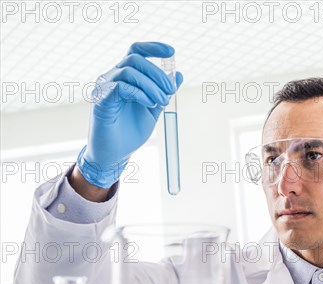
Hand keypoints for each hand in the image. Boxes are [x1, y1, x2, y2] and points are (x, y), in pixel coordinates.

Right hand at [77, 42, 183, 187]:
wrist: (116, 154)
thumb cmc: (131, 131)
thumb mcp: (154, 108)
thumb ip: (164, 92)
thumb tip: (179, 75)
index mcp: (125, 77)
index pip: (136, 51)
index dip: (153, 47)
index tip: (171, 52)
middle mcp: (113, 77)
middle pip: (135, 58)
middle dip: (157, 73)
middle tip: (171, 91)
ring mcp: (105, 87)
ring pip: (129, 70)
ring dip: (151, 85)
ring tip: (160, 101)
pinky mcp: (101, 100)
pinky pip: (120, 86)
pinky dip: (139, 93)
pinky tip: (148, 104)